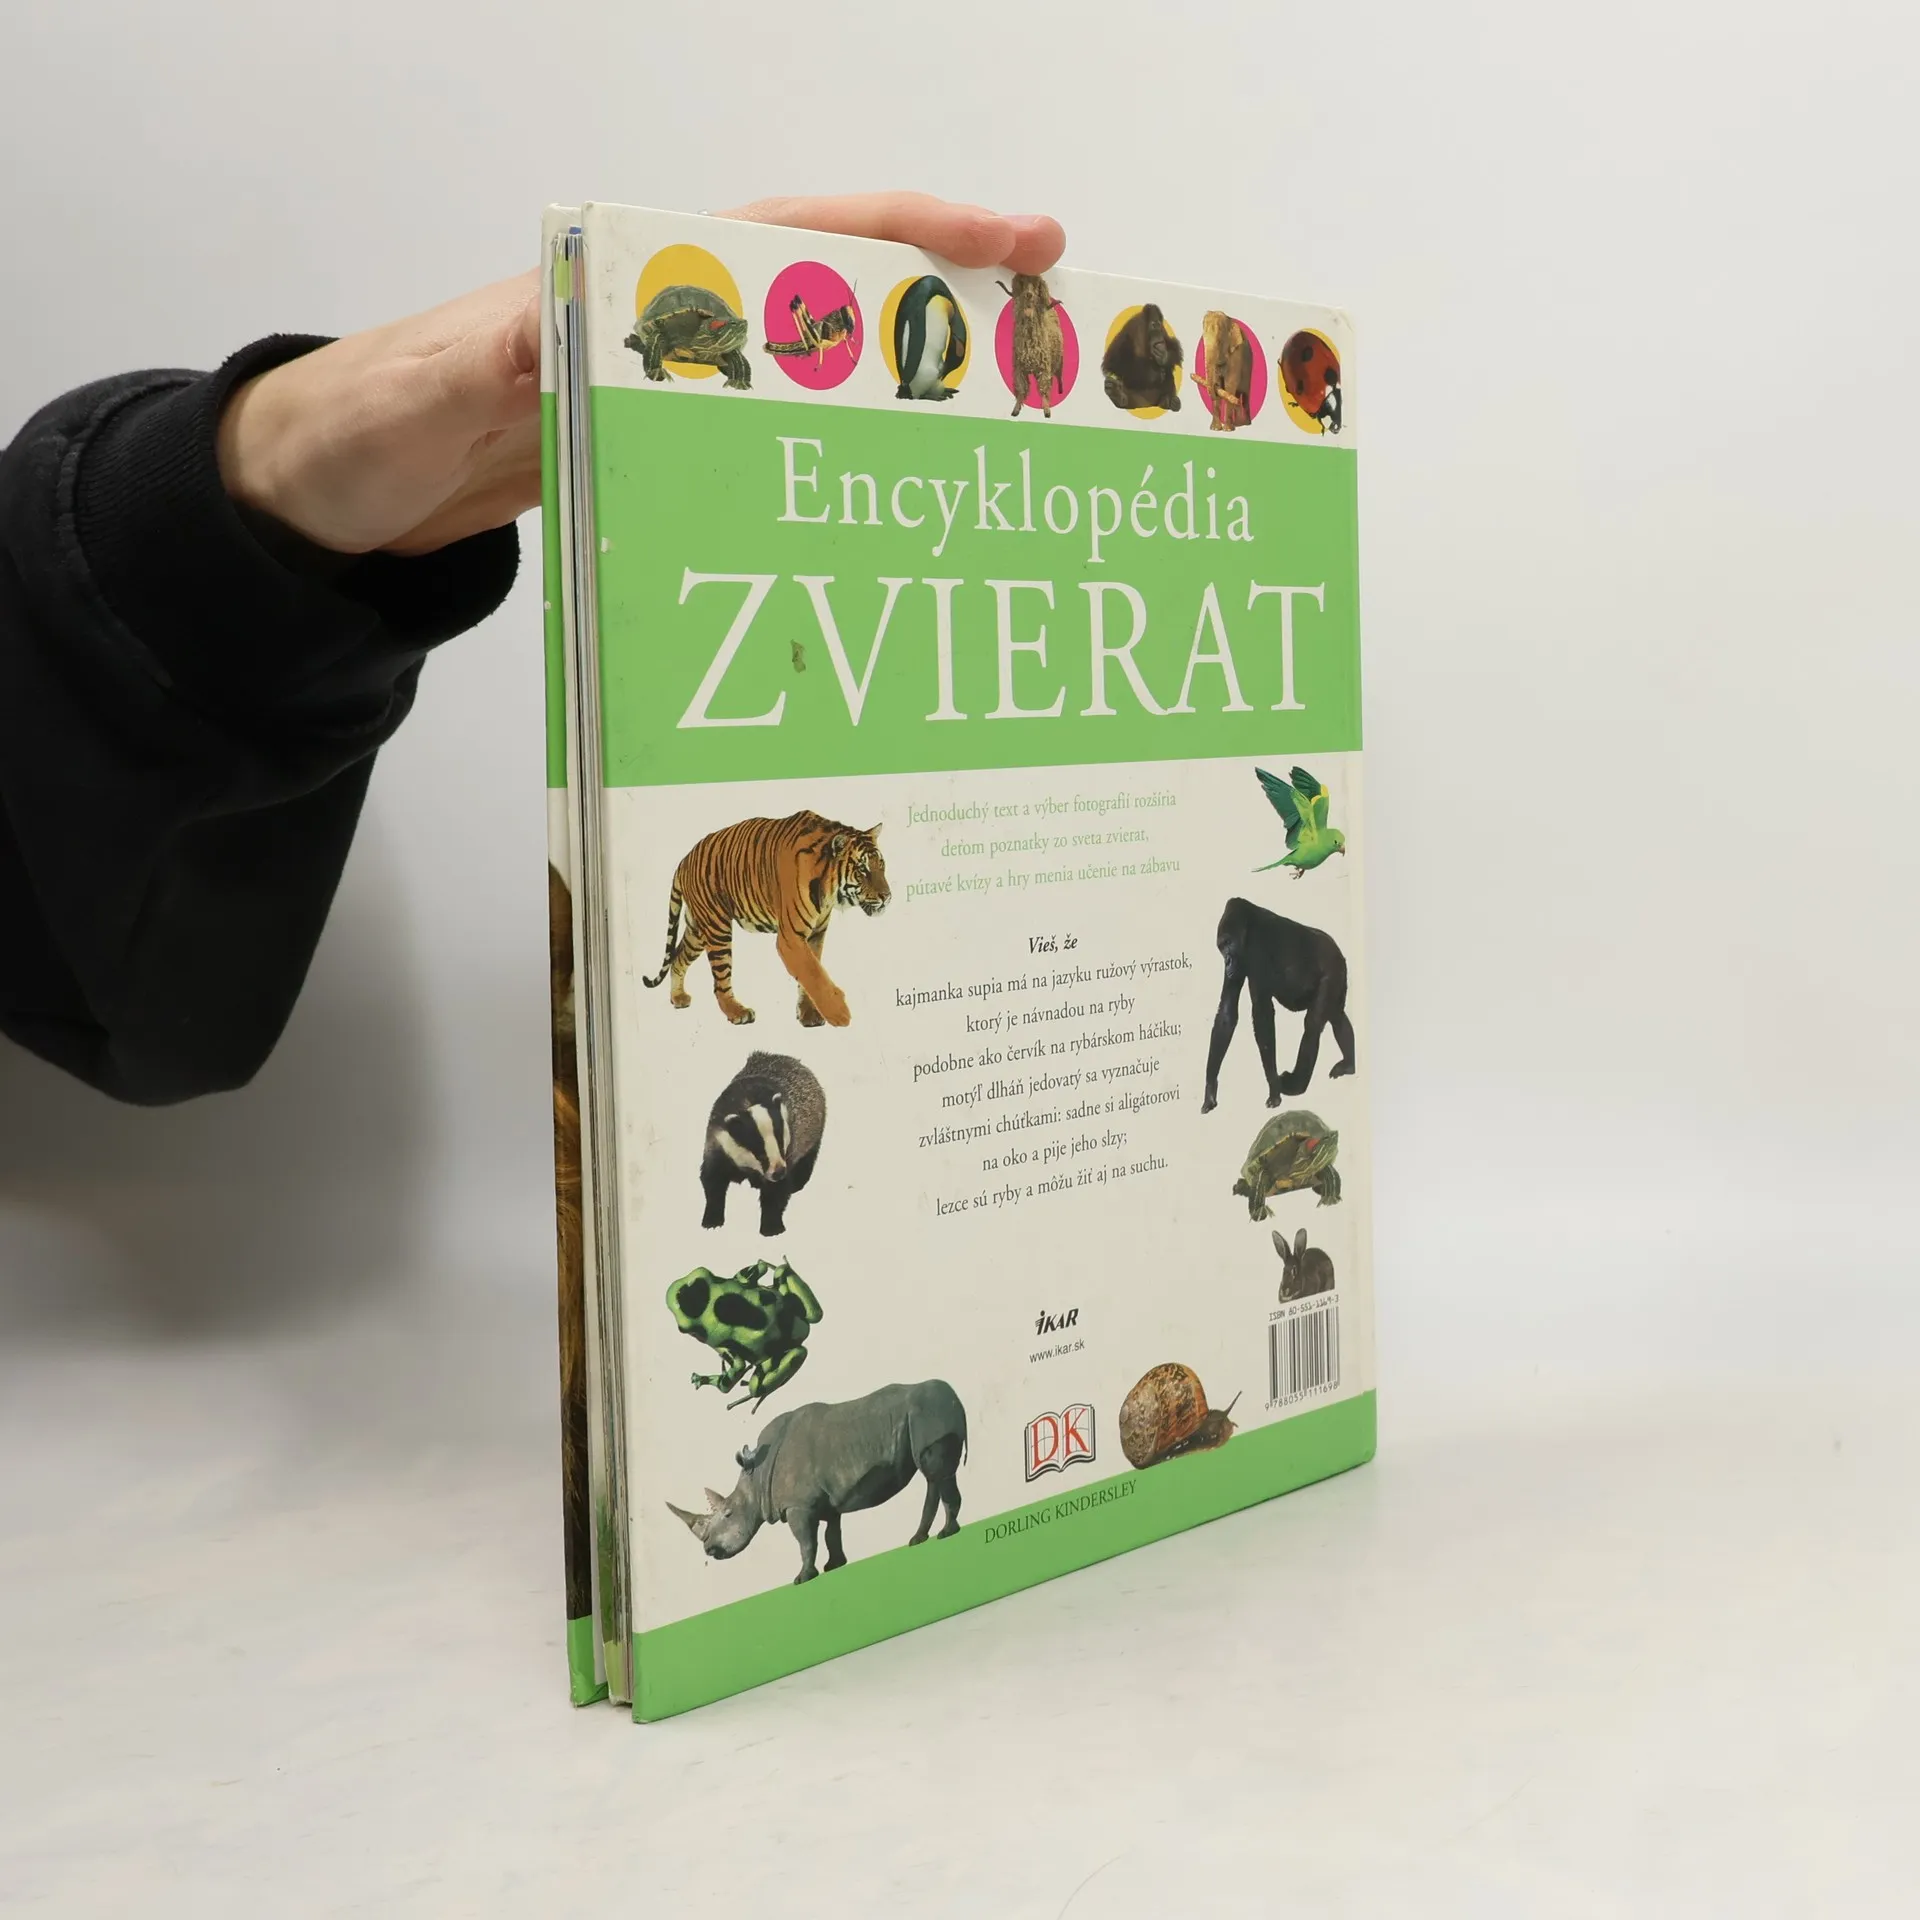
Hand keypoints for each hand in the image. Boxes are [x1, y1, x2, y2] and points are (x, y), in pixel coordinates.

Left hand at [216, 194, 1067, 557]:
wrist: (324, 494)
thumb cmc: (362, 423)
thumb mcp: (425, 387)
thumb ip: (496, 359)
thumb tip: (568, 335)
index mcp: (626, 280)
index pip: (798, 236)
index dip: (913, 231)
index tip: (1018, 240)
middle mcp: (666, 329)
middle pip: (838, 300)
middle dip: (950, 314)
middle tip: (1055, 344)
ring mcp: (668, 397)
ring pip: (818, 383)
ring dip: (906, 402)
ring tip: (1003, 437)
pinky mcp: (653, 458)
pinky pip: (770, 454)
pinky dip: (835, 472)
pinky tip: (885, 514)